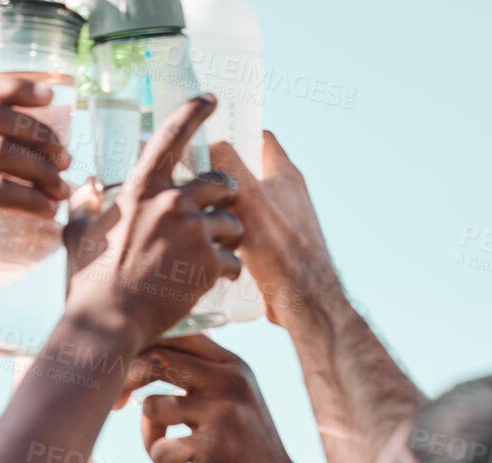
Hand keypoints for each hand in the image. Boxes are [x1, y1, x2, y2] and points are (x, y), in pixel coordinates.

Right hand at [63, 95, 242, 348]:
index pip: (172, 136)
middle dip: (226, 197)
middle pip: (221, 183)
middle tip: (220, 212)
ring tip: (215, 257)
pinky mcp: (209, 263)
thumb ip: (85, 206)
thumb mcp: (79, 234)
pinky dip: (228, 271)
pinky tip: (215, 282)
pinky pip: (233, 260)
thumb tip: (85, 188)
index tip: (212, 98)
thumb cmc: (89, 280)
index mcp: (142, 189)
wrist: (108, 321)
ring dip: (230, 238)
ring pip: (233, 224)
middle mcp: (173, 202)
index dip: (194, 112)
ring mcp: (194, 232)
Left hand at [136, 334, 314, 462]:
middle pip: (154, 361)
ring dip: (148, 438)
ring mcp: (224, 411)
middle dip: (126, 386)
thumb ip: (199, 377)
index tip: (128, 384)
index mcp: (231, 365)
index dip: (139, 354)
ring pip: (151, 406)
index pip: (173, 335)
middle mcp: (230, 380)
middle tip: (123, 408)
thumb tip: (142, 354)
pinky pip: (160, 450)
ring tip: (168, 460)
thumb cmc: (244, 452)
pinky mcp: (215, 446)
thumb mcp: (231, 402)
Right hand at [210, 131, 337, 328]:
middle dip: (219, 176)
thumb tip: (208, 146)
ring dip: (219, 210)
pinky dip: (227, 237)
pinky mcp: (275, 251)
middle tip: (189, 181)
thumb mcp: (247, 196)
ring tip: (192, 215)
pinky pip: (245, 235)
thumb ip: (227, 165)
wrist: (302, 300)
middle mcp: (287, 195)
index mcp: (285, 174)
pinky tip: (207, 246)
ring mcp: (282, 223)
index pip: (260, 138)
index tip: (208, 138)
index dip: (235, 132)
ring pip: (244, 206)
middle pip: (247, 173)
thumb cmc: (280, 248)